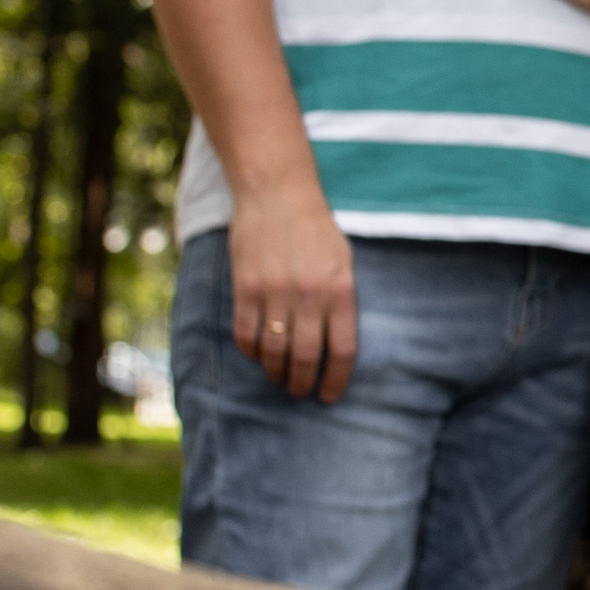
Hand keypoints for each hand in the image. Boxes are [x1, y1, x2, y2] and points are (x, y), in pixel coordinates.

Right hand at [228, 174, 358, 402]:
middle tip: (299, 391)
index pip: (344, 350)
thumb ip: (342, 300)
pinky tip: (255, 354)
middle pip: (307, 357)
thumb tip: (337, 345)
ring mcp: (275, 292)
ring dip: (275, 371)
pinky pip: (245, 334)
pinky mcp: (245, 287)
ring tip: (278, 376)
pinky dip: (250, 351)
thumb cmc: (315, 229)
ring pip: (274, 351)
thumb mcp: (344, 261)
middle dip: (303, 382)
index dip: (336, 380)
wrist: (276, 193)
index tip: (328, 396)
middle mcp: (309, 295)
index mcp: (341, 289)